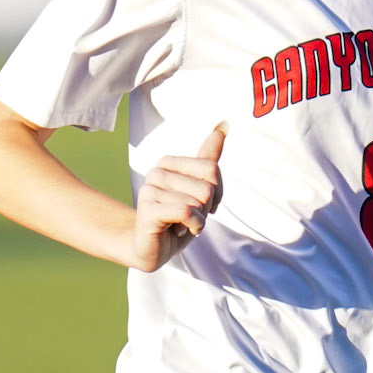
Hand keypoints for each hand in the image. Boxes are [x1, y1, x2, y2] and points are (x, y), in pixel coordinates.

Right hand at [130, 124, 225, 270]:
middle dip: (205, 209)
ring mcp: (149, 190)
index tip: (201, 205)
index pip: (212, 169)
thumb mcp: (198, 189)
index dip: (216, 193)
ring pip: (197, 202)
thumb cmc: (177, 219)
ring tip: (179, 224)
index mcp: (168, 163)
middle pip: (207, 187)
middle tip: (187, 217)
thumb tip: (224, 124)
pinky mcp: (147, 209)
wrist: (153, 249)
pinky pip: (186, 212)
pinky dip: (192, 225)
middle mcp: (156, 172)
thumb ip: (208, 159)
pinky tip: (179, 230)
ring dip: (197, 220)